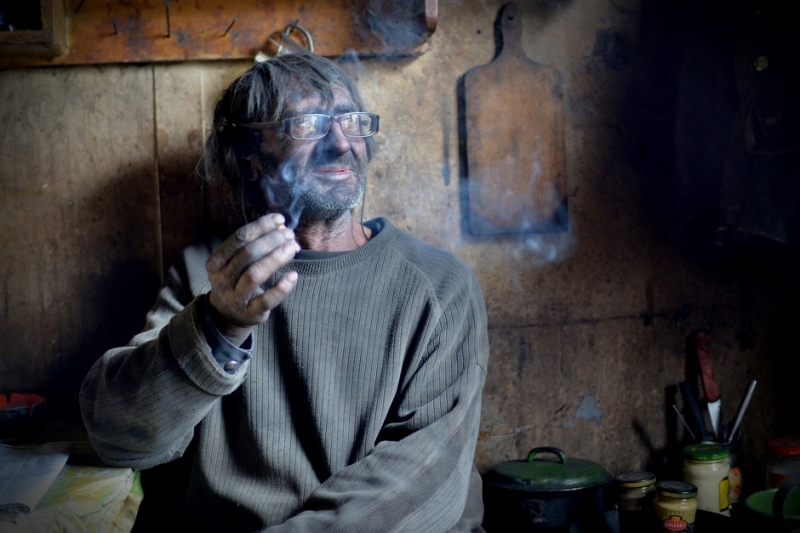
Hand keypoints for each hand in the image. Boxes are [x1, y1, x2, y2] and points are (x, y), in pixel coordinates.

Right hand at [206, 213, 299, 342]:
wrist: (229, 315)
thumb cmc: (237, 279)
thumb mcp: (237, 262)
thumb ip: (255, 243)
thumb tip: (280, 225)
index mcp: (216, 262)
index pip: (239, 238)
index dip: (260, 226)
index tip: (279, 219)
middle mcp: (223, 279)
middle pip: (248, 254)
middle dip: (272, 240)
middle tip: (289, 234)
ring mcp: (236, 297)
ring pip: (255, 274)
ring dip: (276, 258)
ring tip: (293, 247)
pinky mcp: (251, 312)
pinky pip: (266, 300)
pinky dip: (281, 288)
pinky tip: (293, 276)